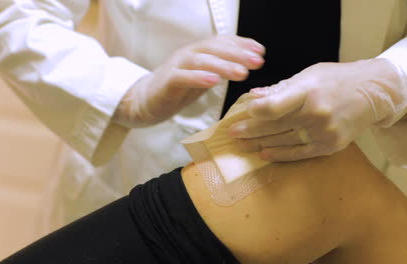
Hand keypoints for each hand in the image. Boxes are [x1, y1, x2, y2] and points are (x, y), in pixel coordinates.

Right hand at [113, 35, 264, 126]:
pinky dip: (199, 77)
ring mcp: (176, 66)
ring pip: (201, 61)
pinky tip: (214, 81)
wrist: (145, 101)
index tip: (261, 51)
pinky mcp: (167, 81)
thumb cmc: (178, 89)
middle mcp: (188, 54)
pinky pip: (183, 77)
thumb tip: (247, 64)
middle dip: (238, 54)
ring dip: (223, 65)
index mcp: (199, 52)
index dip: (242, 44)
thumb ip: (221, 69)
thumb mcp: (204, 77)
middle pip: (215, 48)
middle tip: (257, 62)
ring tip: (242, 73)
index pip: (222, 42)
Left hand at [229, 58, 406, 161]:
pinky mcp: (330, 145)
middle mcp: (316, 113)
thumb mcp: (309, 75)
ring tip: (243, 145)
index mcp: (308, 90)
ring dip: (260, 143)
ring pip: (284, 140)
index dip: (256, 111)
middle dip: (250, 129)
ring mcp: (323, 131)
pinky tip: (264, 154)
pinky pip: (300, 153)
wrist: (373, 93)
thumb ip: (281, 88)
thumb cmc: (336, 80)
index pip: (275, 106)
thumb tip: (255, 96)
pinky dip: (280, 154)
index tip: (244, 111)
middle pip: (275, 126)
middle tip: (233, 133)